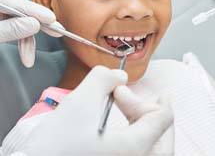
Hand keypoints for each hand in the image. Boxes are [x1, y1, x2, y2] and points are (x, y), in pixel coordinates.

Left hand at [0, 0, 61, 66]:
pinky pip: (16, 29)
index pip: (19, 4)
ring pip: (21, 22)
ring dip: (28, 41)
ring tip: (29, 58)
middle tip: (58, 31)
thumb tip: (35, 24)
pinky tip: (26, 54)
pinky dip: (22, 42)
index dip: (37, 11)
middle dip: (40, 24)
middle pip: (23, 12)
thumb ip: (11, 28)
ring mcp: (1, 13)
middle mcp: (1, 5)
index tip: (51, 19)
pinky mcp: (2, 22)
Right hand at [19, 66, 172, 155]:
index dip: (153, 97)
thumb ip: (104, 79)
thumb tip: (120, 77)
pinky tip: (121, 126)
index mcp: (134, 148)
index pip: (163, 118)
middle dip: (148, 112)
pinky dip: (136, 136)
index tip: (129, 89)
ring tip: (125, 109)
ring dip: (145, 124)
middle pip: (163, 137)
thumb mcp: (80, 102)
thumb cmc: (57, 142)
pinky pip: (139, 153)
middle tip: (127, 99)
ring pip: (153, 148)